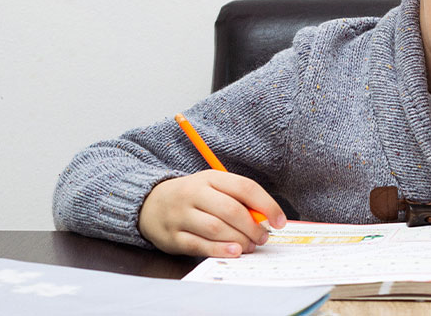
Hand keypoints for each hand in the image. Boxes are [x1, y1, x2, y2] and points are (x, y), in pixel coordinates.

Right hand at [138, 170, 285, 256]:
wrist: (150, 203)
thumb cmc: (193, 197)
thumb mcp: (213, 188)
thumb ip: (237, 199)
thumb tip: (265, 218)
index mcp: (210, 178)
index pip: (245, 188)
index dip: (267, 205)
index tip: (280, 221)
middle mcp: (194, 194)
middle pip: (231, 210)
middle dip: (253, 227)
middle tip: (264, 237)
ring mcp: (181, 215)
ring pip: (215, 228)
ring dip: (239, 239)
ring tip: (251, 246)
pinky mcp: (172, 236)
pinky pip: (198, 244)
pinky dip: (219, 250)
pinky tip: (234, 251)